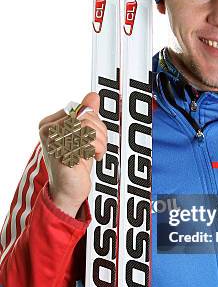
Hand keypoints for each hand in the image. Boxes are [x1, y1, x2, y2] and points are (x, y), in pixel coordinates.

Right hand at [39, 92, 106, 216]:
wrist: (68, 191)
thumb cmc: (73, 165)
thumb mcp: (82, 136)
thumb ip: (86, 115)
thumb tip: (92, 96)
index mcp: (50, 123)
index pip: (80, 109)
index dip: (94, 121)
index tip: (94, 135)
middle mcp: (48, 130)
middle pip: (86, 116)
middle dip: (100, 132)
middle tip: (98, 146)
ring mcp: (53, 141)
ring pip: (88, 127)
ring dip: (100, 141)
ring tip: (96, 152)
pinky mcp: (62, 152)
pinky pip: (88, 141)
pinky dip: (97, 150)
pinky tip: (92, 157)